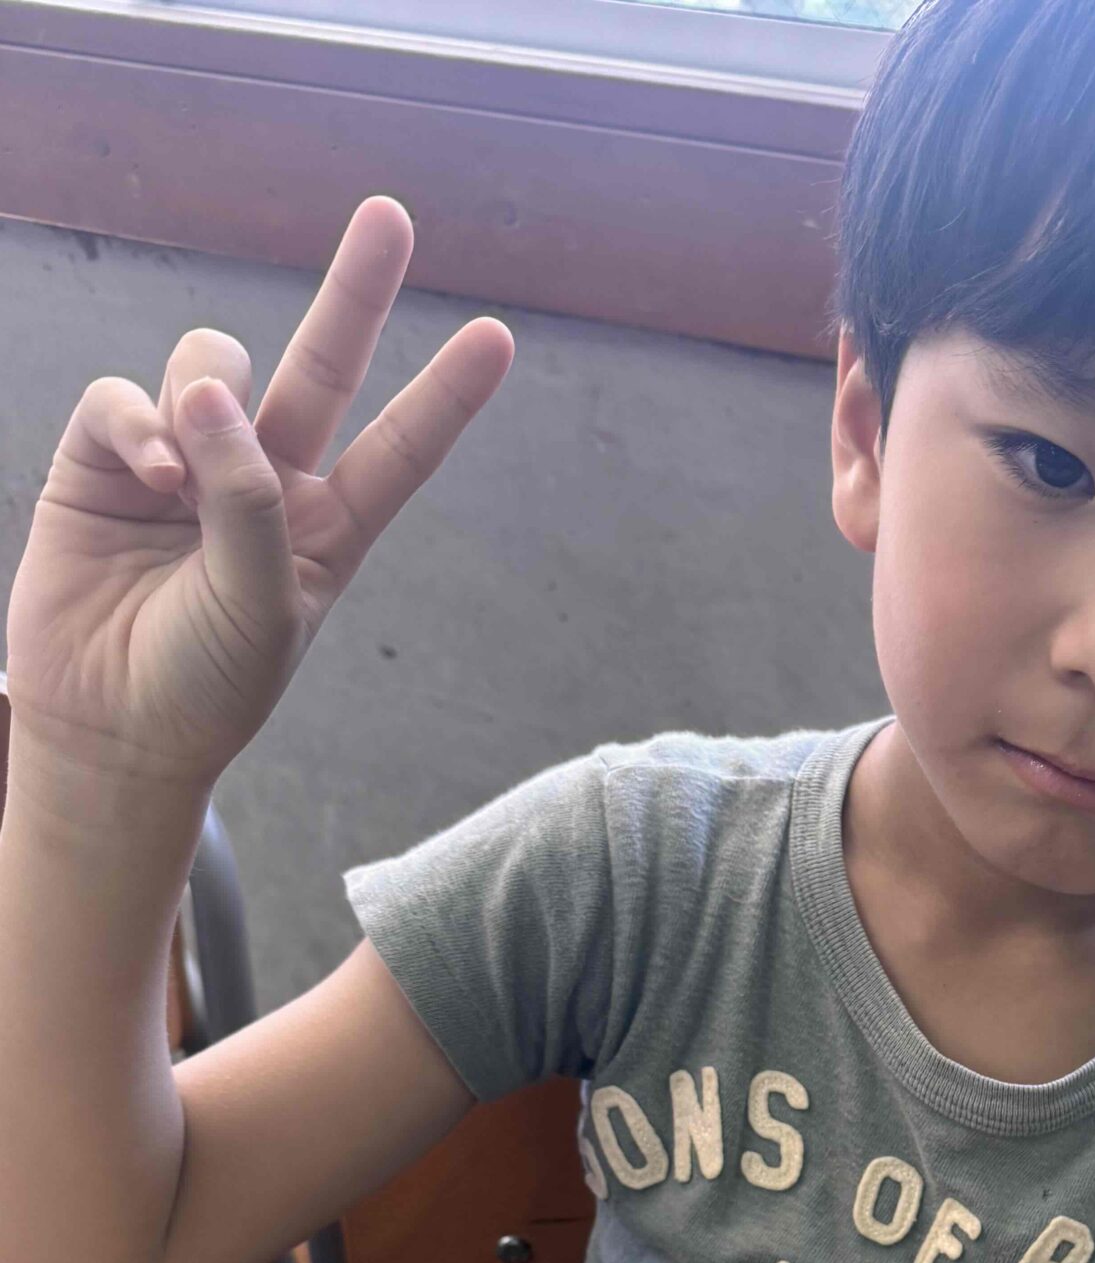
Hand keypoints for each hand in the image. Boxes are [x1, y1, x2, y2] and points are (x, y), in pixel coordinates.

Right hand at [3, 196, 513, 794]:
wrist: (111, 729)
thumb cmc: (203, 685)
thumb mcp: (260, 606)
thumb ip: (248, 498)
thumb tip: (207, 391)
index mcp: (329, 529)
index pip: (401, 449)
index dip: (446, 395)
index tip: (499, 337)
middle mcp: (265, 482)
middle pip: (322, 366)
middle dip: (355, 290)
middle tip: (392, 214)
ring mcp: (187, 461)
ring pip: (212, 364)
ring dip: (201, 397)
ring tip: (180, 478)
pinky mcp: (107, 457)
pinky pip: (126, 394)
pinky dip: (136, 418)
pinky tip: (147, 471)